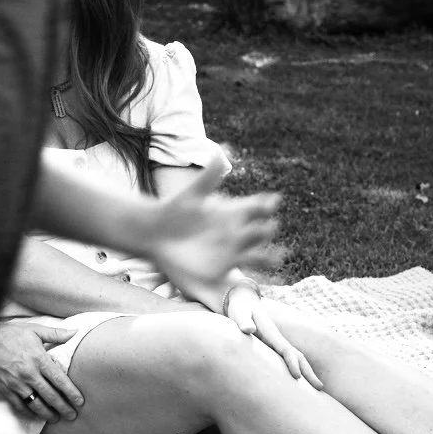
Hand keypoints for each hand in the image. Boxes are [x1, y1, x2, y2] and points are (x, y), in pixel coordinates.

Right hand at [0, 322, 84, 422]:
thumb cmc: (10, 333)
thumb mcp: (34, 329)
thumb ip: (55, 333)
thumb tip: (75, 332)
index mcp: (39, 359)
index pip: (60, 380)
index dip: (71, 393)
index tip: (80, 402)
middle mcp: (29, 374)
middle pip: (50, 396)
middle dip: (63, 408)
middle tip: (72, 416)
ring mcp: (16, 383)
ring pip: (35, 404)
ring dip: (47, 414)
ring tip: (55, 418)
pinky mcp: (5, 388)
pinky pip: (19, 405)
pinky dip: (28, 412)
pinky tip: (35, 415)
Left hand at [149, 154, 281, 299]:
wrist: (156, 233)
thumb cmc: (175, 209)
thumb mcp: (192, 192)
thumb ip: (210, 175)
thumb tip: (225, 149)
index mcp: (234, 212)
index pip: (257, 208)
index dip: (266, 205)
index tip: (272, 201)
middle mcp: (237, 232)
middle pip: (260, 232)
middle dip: (266, 230)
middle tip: (268, 228)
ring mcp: (232, 252)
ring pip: (259, 256)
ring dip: (269, 257)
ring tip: (276, 257)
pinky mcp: (222, 270)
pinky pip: (241, 276)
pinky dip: (252, 282)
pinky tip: (258, 285)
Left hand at [224, 285, 323, 388]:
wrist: (243, 300)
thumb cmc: (240, 308)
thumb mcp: (239, 313)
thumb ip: (243, 321)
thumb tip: (249, 330)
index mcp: (271, 332)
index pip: (285, 350)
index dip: (292, 363)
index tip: (297, 377)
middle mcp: (278, 338)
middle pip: (297, 356)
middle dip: (308, 372)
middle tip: (319, 388)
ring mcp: (277, 342)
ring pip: (296, 358)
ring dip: (307, 372)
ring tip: (318, 388)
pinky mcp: (273, 346)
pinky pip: (288, 359)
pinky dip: (298, 369)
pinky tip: (300, 381)